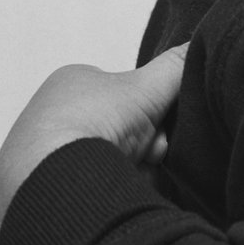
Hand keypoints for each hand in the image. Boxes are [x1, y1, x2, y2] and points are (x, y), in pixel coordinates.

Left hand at [0, 44, 187, 230]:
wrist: (48, 180)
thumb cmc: (89, 124)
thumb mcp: (143, 89)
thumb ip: (175, 67)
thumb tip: (201, 42)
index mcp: (71, 84)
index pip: (124, 97)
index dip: (150, 117)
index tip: (160, 136)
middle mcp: (52, 116)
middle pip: (119, 134)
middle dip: (140, 150)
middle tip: (148, 161)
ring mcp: (43, 156)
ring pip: (105, 166)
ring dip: (127, 175)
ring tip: (132, 184)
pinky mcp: (41, 194)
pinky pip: (88, 194)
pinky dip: (108, 198)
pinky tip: (116, 202)